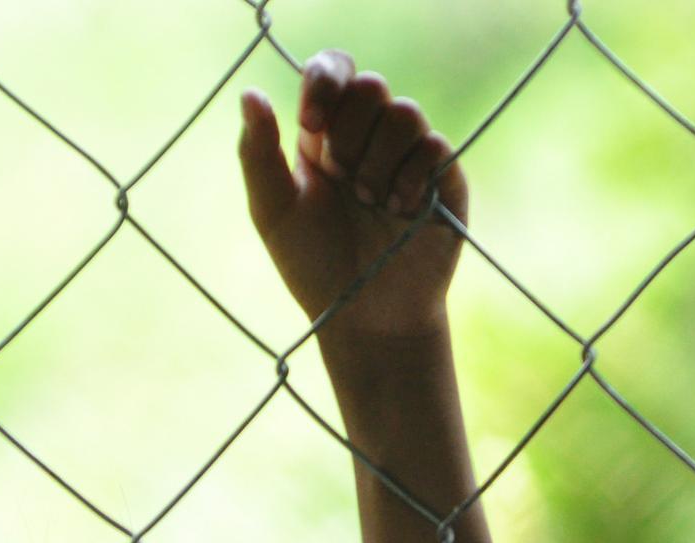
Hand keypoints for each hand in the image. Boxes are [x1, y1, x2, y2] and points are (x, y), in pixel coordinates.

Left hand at [239, 50, 466, 340]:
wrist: (367, 319)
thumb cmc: (315, 268)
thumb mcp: (272, 211)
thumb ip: (257, 152)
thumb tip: (250, 92)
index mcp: (327, 134)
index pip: (334, 71)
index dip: (325, 82)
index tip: (310, 124)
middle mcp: (371, 138)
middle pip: (371, 86)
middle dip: (349, 133)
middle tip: (341, 179)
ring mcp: (411, 157)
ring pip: (404, 112)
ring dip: (378, 159)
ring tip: (370, 202)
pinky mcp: (445, 180)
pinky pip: (435, 145)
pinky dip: (411, 177)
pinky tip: (400, 212)